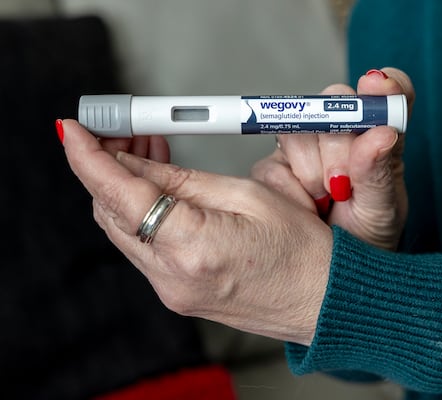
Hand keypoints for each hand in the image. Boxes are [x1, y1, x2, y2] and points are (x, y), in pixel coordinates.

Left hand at [60, 120, 332, 345]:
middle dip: (108, 167)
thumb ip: (184, 180)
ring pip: (124, 230)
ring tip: (148, 151)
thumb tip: (138, 163)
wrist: (322, 300)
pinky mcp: (177, 293)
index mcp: (193, 248)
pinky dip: (142, 214)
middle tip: (123, 131)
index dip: (89, 159)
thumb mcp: (248, 195)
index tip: (72, 131)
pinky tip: (160, 188)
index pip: (120, 196)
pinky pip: (143, 247)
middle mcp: (172, 277)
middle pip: (112, 213)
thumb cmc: (303, 250)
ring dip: (125, 189)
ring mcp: (171, 291)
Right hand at [252, 68, 414, 250]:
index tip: (377, 86)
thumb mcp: (383, 211)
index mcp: (379, 136)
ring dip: (312, 171)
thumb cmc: (366, 239)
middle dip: (338, 144)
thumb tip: (381, 133)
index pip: (388, 93)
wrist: (329, 274)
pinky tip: (306, 207)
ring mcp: (306, 148)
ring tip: (326, 200)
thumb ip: (381, 172)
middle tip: (344, 184)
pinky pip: (273, 164)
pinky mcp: (274, 168)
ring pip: (299, 130)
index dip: (383, 85)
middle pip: (333, 102)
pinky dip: (290, 190)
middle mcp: (342, 134)